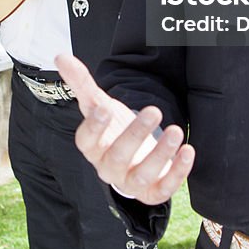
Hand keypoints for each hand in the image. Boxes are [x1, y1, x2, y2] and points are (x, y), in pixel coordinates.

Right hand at [56, 54, 194, 204]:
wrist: (133, 155)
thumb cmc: (113, 128)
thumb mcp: (99, 104)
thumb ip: (81, 82)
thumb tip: (61, 56)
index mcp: (93, 147)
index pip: (86, 141)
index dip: (94, 127)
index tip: (105, 109)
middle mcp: (108, 167)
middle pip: (118, 156)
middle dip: (135, 134)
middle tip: (153, 110)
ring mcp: (130, 182)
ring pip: (142, 174)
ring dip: (160, 153)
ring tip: (176, 131)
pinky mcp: (152, 192)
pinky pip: (164, 188)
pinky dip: (177, 172)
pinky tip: (187, 151)